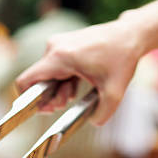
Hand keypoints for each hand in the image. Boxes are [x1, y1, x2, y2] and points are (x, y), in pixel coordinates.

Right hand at [16, 17, 142, 124]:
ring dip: (59, 90)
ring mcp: (58, 44)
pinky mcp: (63, 45)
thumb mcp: (115, 92)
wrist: (131, 34)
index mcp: (60, 57)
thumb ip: (102, 114)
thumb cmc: (122, 57)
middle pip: (38, 81)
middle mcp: (54, 48)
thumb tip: (92, 123)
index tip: (43, 110)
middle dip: (51, 98)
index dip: (28, 101)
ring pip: (47, 76)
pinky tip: (76, 85)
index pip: (26, 81)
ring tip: (75, 94)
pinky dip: (63, 81)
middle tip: (65, 105)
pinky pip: (54, 69)